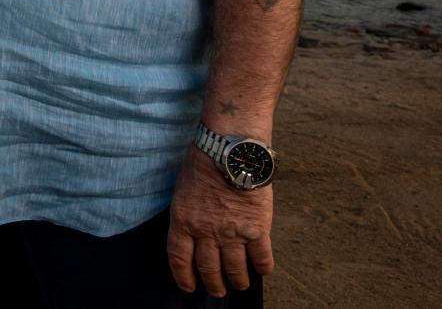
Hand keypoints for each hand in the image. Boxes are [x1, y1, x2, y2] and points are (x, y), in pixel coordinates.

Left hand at [166, 146, 274, 297]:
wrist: (231, 149)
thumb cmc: (204, 160)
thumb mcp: (183, 187)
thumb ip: (187, 211)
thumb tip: (191, 226)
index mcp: (183, 220)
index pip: (179, 258)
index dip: (183, 277)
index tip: (189, 287)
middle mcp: (206, 232)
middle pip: (208, 268)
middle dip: (213, 284)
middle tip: (218, 291)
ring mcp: (232, 233)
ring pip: (235, 269)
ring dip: (237, 280)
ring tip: (240, 284)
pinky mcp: (257, 229)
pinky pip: (261, 258)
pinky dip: (262, 268)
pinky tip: (262, 270)